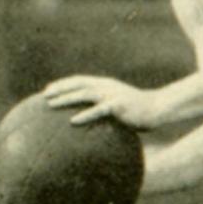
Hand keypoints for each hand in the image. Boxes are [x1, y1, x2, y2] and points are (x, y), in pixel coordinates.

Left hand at [43, 76, 162, 128]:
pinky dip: (85, 115)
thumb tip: (94, 123)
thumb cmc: (139, 112)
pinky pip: (98, 110)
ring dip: (66, 98)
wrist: (158, 109)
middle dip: (60, 88)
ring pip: (84, 94)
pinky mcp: (118, 106)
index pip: (80, 80)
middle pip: (78, 84)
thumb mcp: (120, 107)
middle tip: (43, 96)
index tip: (48, 90)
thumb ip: (106, 110)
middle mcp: (106, 86)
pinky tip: (72, 121)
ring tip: (51, 104)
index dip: (63, 84)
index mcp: (106, 85)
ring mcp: (112, 95)